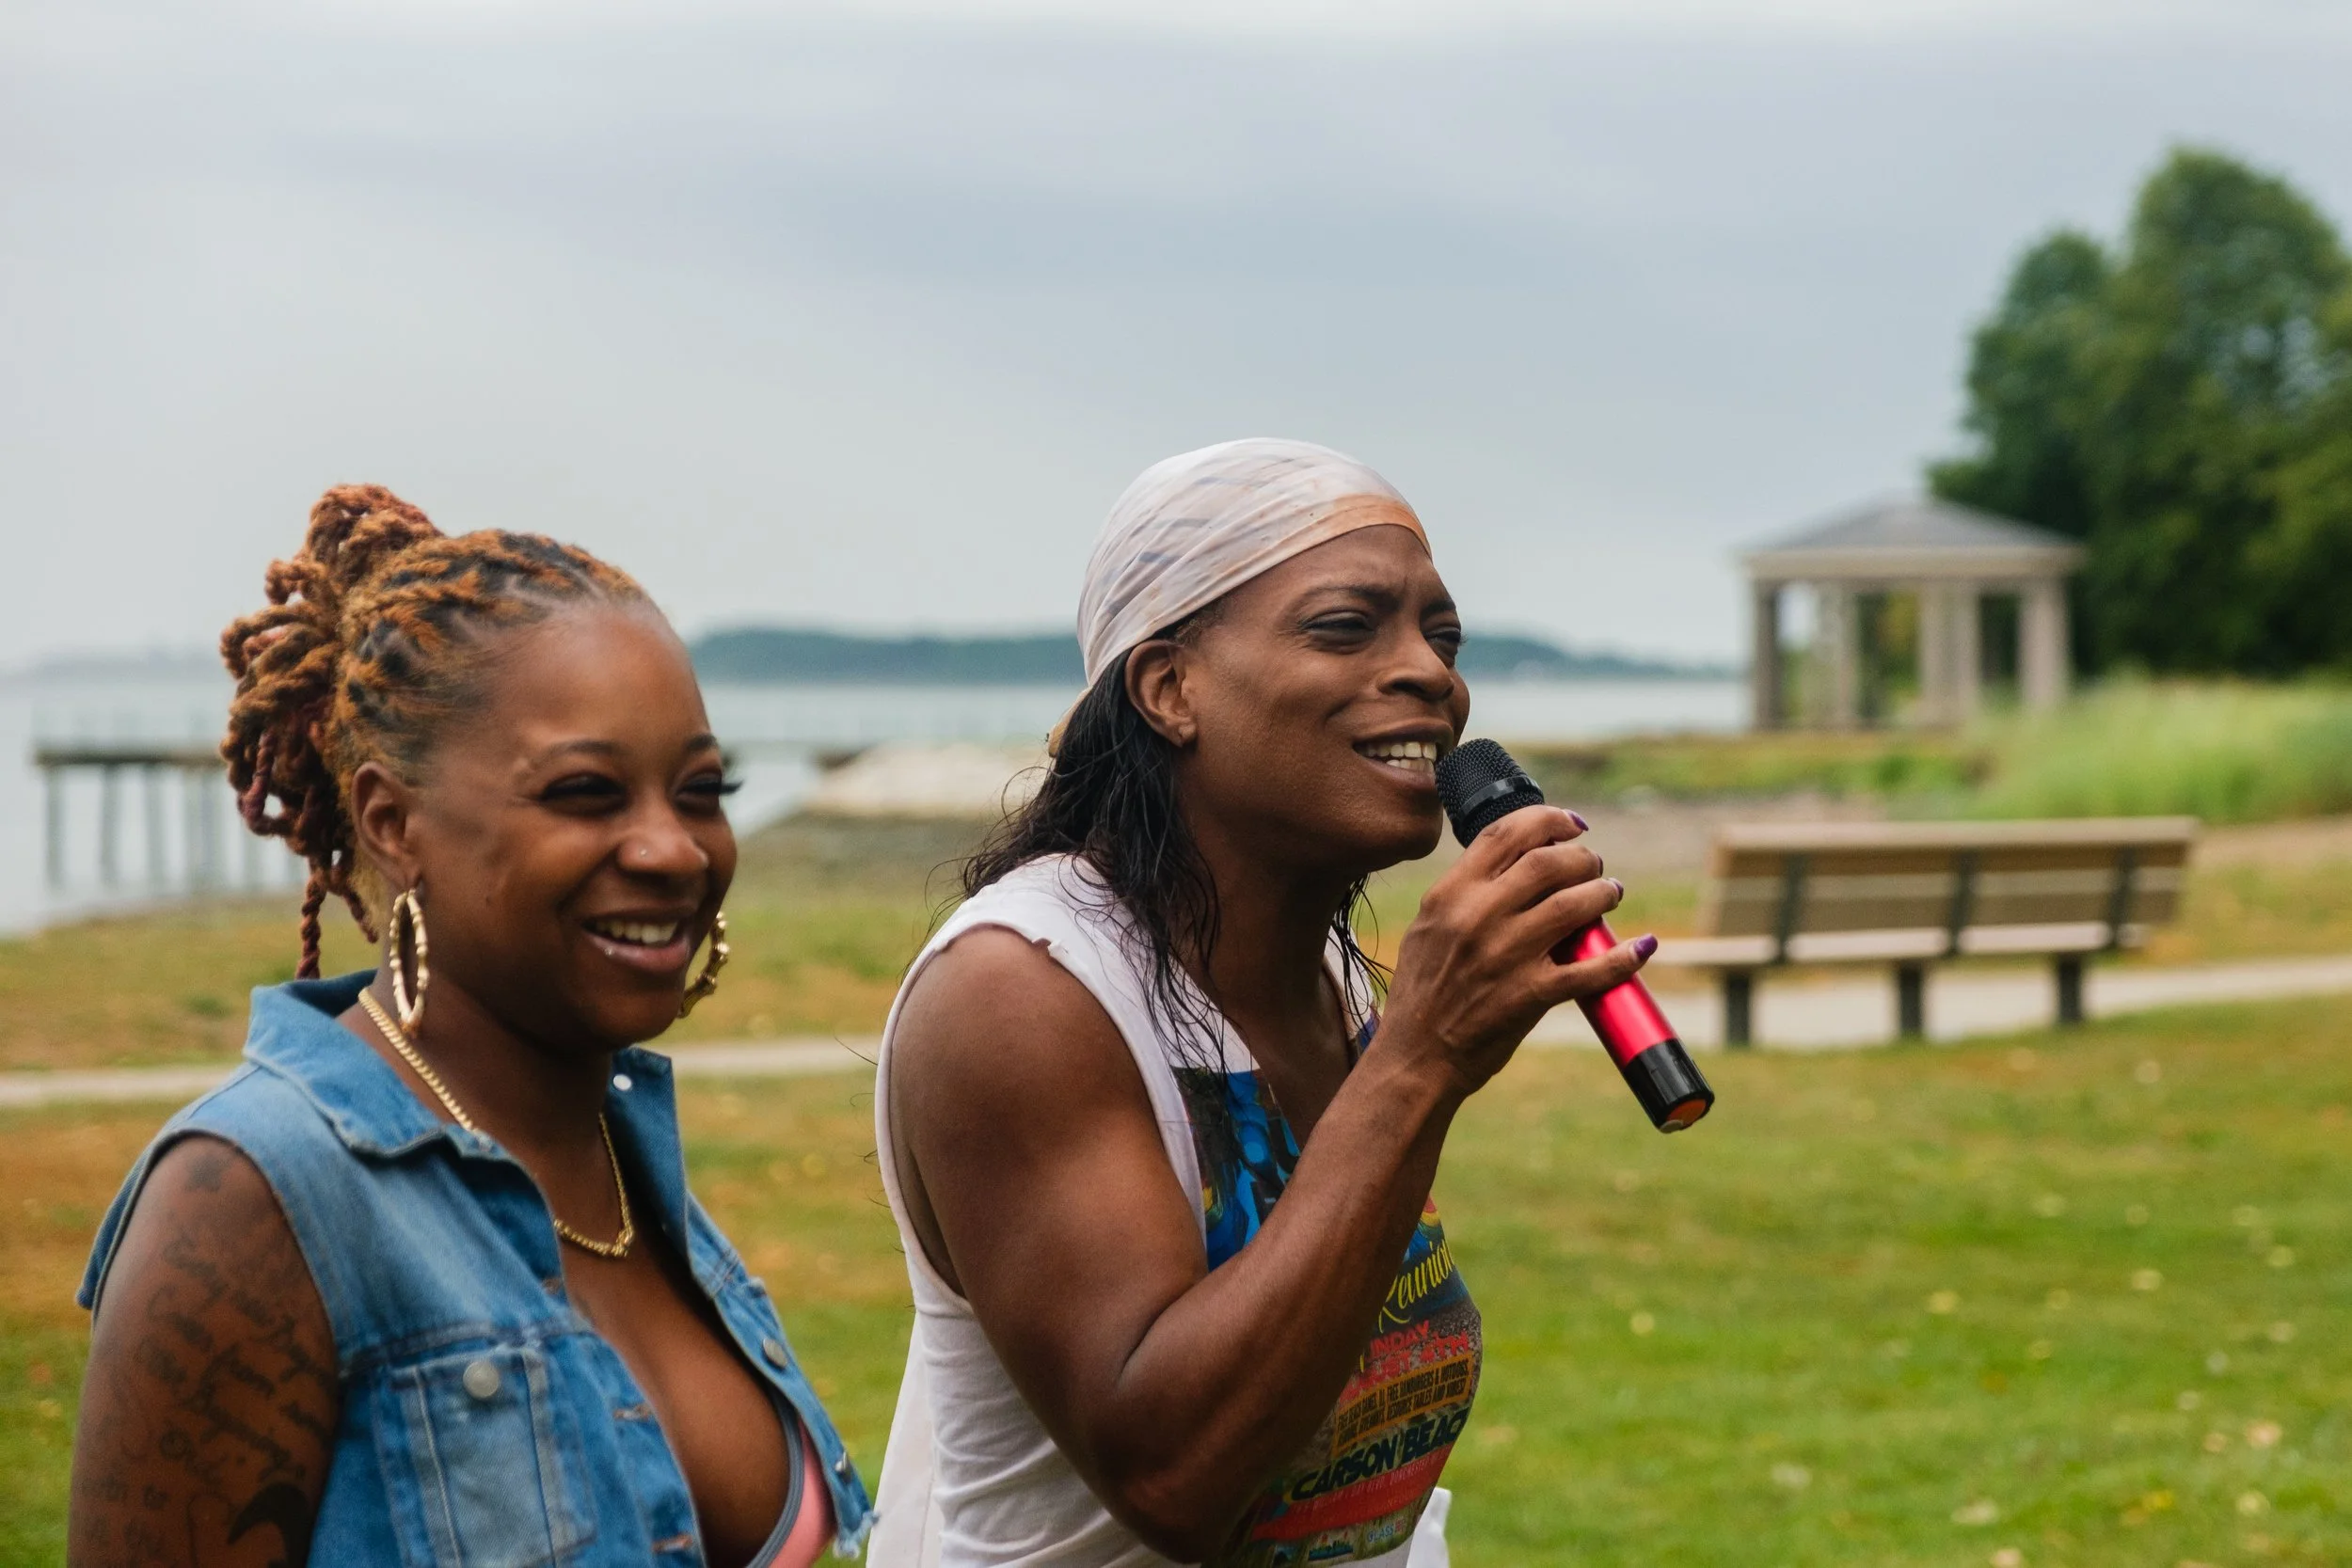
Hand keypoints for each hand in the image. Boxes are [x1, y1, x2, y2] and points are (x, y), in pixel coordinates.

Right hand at [1377, 804, 1650, 1095]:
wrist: (1416, 1057)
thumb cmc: (1422, 994)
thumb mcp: (1429, 929)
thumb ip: (1465, 895)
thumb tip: (1516, 867)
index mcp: (1450, 895)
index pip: (1506, 834)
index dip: (1548, 820)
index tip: (1572, 825)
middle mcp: (1477, 917)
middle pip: (1548, 862)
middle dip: (1582, 857)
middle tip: (1594, 865)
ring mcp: (1505, 955)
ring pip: (1573, 904)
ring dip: (1602, 893)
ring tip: (1611, 893)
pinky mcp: (1529, 995)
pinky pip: (1591, 969)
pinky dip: (1624, 956)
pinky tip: (1641, 947)